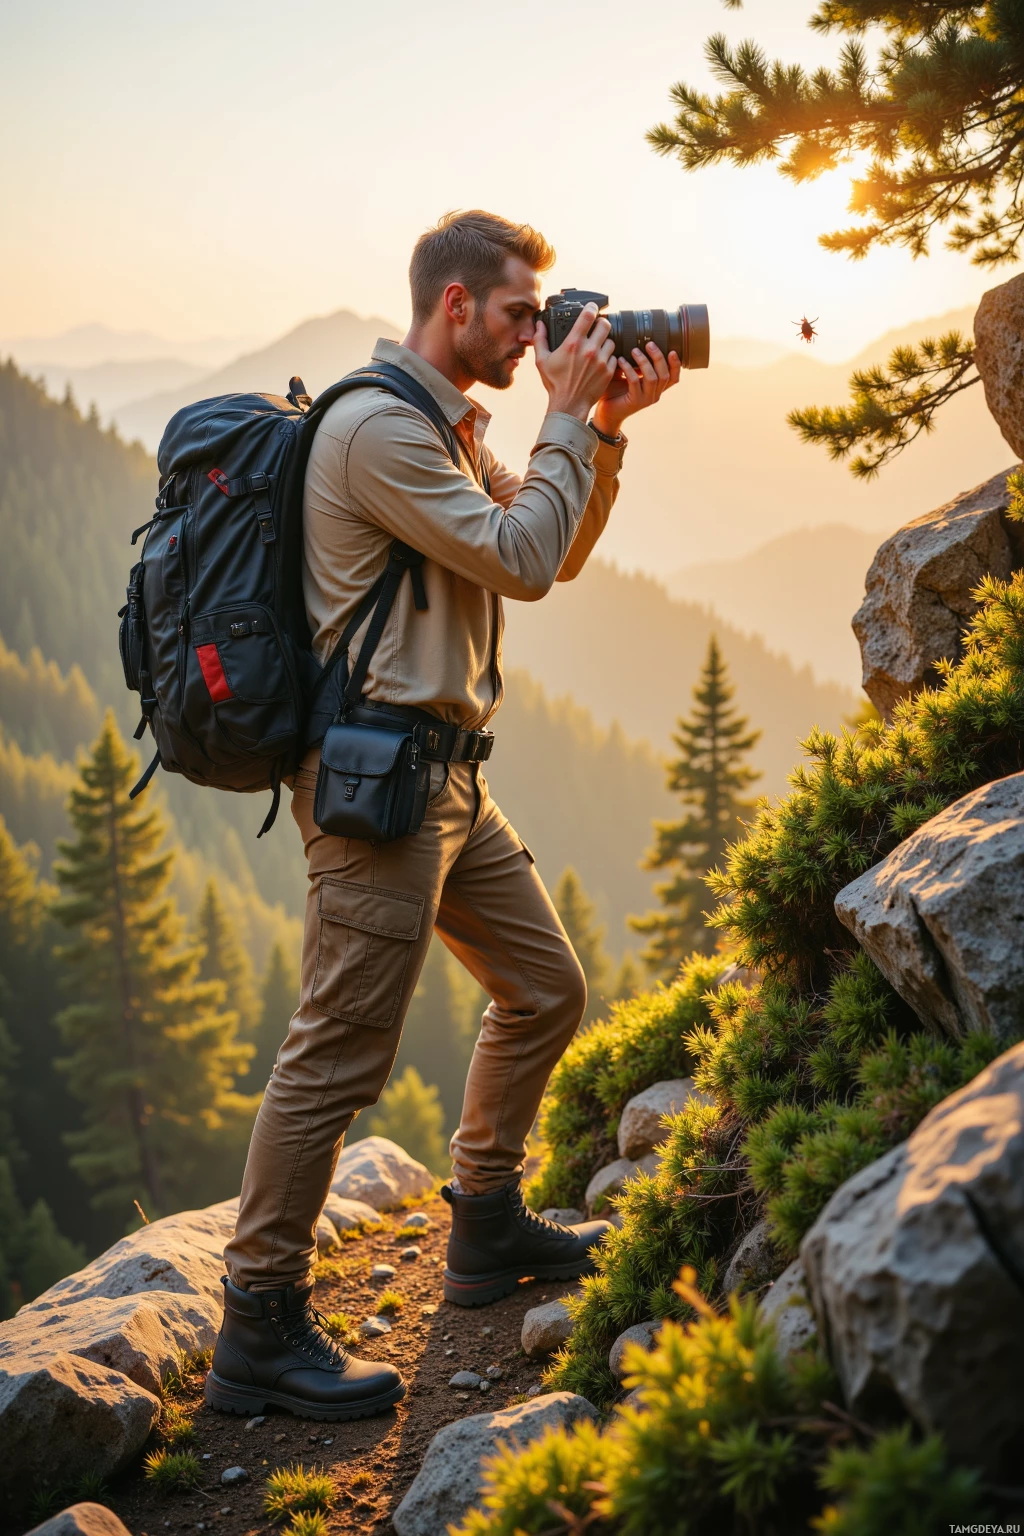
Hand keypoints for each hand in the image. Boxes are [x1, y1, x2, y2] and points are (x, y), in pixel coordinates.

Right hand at [533, 303, 616, 421]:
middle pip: (605, 324)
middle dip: (601, 323)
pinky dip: (608, 357)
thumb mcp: (541, 361)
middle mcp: (589, 350)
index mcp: (573, 344)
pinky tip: (600, 361)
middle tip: (597, 327)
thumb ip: (540, 340)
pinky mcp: (608, 371)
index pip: (588, 316)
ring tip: (598, 347)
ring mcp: (600, 361)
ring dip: (605, 341)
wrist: (569, 405)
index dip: (591, 307)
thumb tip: (539, 325)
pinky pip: (613, 357)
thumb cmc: (555, 384)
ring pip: (611, 341)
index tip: (592, 307)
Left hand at [591, 342, 680, 438]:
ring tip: (634, 350)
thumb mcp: (628, 374)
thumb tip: (634, 339)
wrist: (605, 411)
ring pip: (652, 378)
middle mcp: (655, 394)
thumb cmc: (615, 390)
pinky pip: (635, 382)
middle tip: (649, 343)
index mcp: (656, 388)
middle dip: (658, 357)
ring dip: (644, 362)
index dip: (676, 364)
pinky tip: (621, 360)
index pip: (673, 378)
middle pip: (665, 375)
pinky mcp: (635, 402)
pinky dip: (629, 369)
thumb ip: (635, 363)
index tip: (672, 350)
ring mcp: (646, 399)